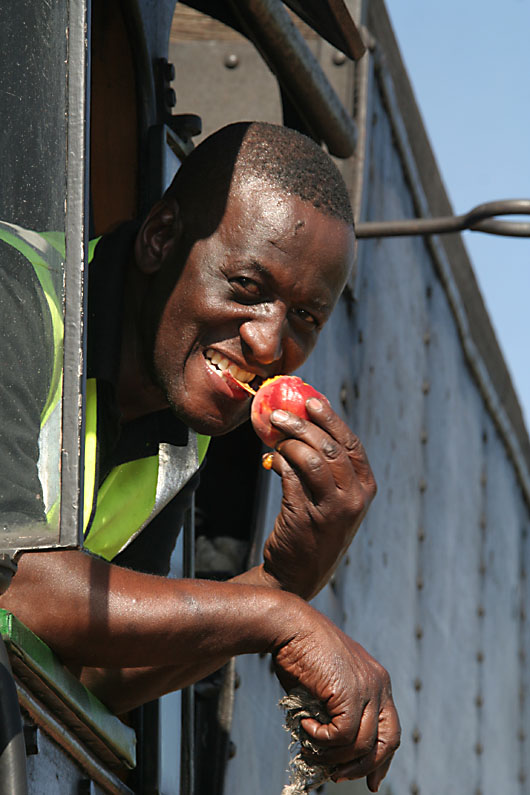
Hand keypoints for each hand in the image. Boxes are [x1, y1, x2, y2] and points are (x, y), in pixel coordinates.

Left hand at [262, 397, 375, 598]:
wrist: (298, 574)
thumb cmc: (314, 528)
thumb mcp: (334, 499)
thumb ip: (328, 468)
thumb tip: (306, 422)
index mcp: (366, 488)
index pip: (351, 445)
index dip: (331, 419)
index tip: (311, 401)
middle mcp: (354, 498)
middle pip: (330, 448)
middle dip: (302, 425)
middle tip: (279, 414)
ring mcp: (332, 509)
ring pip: (311, 459)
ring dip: (288, 442)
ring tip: (272, 436)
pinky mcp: (306, 517)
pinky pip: (290, 476)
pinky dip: (278, 461)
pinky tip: (269, 460)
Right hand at [273, 608, 399, 791]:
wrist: (289, 625)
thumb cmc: (300, 652)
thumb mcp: (327, 685)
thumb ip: (335, 711)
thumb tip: (329, 748)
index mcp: (376, 680)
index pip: (391, 730)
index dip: (382, 760)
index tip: (371, 780)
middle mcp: (378, 684)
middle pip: (387, 741)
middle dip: (364, 767)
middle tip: (339, 776)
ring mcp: (367, 687)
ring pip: (362, 744)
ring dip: (334, 756)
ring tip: (311, 750)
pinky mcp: (350, 692)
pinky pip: (343, 735)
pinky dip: (322, 739)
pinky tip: (306, 726)